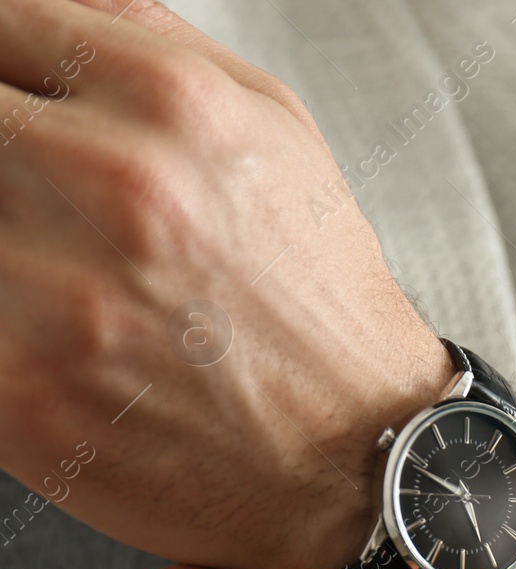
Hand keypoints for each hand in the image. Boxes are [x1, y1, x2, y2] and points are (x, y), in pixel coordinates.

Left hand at [0, 0, 455, 568]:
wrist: (359, 457)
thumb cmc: (316, 301)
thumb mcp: (274, 129)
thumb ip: (147, 37)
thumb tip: (36, 12)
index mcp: (171, 104)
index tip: (14, 113)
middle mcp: (112, 184)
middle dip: (3, 168)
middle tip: (42, 208)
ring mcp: (56, 290)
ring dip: (2, 247)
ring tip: (57, 276)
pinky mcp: (18, 388)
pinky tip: (55, 334)